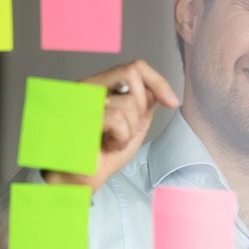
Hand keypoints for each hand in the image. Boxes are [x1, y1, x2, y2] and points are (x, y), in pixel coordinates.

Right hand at [43, 60, 179, 192]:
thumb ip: (144, 105)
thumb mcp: (133, 126)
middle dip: (140, 108)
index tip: (171, 102)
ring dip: (130, 130)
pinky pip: (117, 119)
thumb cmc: (101, 155)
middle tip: (128, 129)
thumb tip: (157, 90)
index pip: (135, 67)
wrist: (79, 180)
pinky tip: (108, 146)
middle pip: (132, 74)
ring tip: (113, 141)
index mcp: (99, 86)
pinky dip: (121, 138)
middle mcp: (87, 87)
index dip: (158, 81)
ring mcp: (80, 99)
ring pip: (128, 102)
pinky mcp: (78, 115)